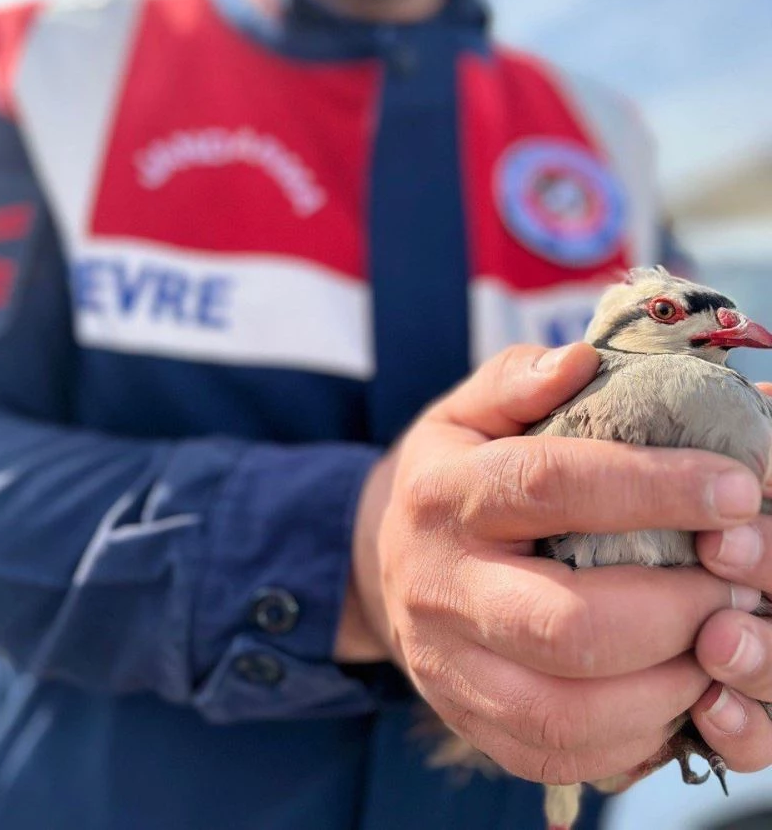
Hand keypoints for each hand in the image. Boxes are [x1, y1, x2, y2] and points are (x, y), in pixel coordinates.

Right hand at [345, 343, 762, 785]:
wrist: (381, 562)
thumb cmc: (451, 474)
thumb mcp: (468, 410)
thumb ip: (520, 380)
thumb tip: (582, 361)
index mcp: (444, 494)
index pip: (551, 486)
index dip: (653, 487)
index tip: (737, 488)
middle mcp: (440, 587)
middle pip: (567, 624)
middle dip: (677, 610)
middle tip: (736, 581)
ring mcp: (449, 667)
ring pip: (566, 712)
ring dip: (668, 686)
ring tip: (714, 640)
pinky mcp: (469, 722)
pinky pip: (561, 754)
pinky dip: (637, 738)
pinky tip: (673, 689)